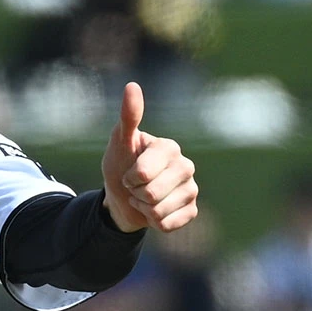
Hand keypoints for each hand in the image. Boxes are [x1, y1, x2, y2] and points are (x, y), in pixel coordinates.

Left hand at [100, 82, 197, 232]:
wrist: (122, 197)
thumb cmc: (120, 165)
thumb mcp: (119, 143)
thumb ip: (128, 116)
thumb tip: (132, 85)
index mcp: (169, 147)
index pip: (144, 173)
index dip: (129, 177)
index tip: (129, 170)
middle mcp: (186, 166)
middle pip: (152, 194)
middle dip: (135, 193)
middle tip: (134, 185)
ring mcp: (191, 189)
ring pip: (159, 211)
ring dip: (143, 208)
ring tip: (143, 197)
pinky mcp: (191, 210)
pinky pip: (168, 225)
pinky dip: (154, 222)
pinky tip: (153, 210)